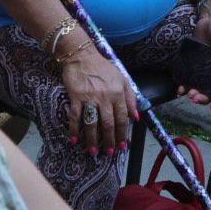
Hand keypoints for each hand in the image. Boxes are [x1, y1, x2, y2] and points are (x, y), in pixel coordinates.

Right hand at [57, 36, 137, 156]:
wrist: (82, 56)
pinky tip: (74, 140)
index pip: (122, 118)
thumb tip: (135, 117)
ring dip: (93, 140)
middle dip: (109, 140)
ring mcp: (90, 98)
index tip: (122, 145)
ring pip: (93, 123)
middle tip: (109, 153)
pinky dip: (74, 129)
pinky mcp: (76, 97)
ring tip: (93, 152)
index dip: (122, 133)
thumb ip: (130, 98)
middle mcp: (106, 97)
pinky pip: (75, 116)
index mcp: (119, 93)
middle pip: (109, 123)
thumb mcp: (122, 79)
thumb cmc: (103, 68)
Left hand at [177, 0, 210, 110]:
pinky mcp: (194, 63)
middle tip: (195, 98)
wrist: (208, 16)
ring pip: (200, 86)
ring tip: (188, 94)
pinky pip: (190, 77)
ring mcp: (205, 68)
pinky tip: (180, 89)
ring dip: (194, 93)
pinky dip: (185, 85)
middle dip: (203, 97)